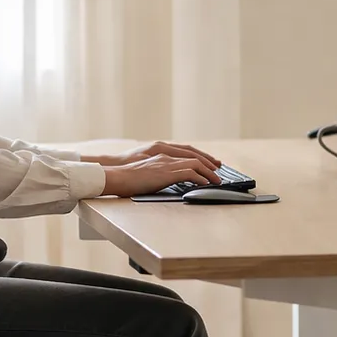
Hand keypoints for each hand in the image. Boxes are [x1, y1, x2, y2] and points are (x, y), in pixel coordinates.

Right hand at [102, 153, 222, 196]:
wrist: (117, 176)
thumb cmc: (126, 178)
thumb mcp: (145, 172)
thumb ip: (158, 172)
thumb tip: (166, 179)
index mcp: (160, 154)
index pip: (186, 153)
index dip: (200, 158)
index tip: (209, 164)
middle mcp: (166, 156)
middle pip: (194, 156)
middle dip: (208, 163)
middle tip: (219, 170)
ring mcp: (166, 163)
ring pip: (195, 163)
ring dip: (208, 172)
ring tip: (217, 179)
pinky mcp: (166, 173)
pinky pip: (189, 173)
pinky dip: (200, 178)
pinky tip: (206, 183)